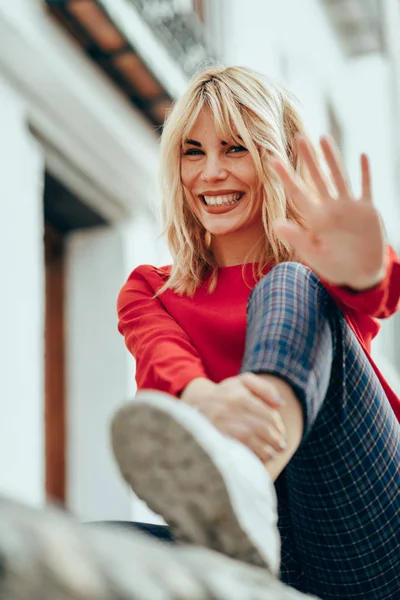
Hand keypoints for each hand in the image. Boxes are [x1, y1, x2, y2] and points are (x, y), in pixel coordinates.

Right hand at [181, 373, 286, 462]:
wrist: (195, 403)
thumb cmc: (226, 394)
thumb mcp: (243, 382)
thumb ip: (264, 388)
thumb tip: (280, 404)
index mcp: (240, 396)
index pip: (268, 415)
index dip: (279, 427)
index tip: (282, 435)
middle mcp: (229, 409)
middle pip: (261, 428)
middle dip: (275, 440)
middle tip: (280, 447)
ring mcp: (219, 424)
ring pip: (249, 440)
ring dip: (265, 450)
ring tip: (271, 454)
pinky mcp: (212, 438)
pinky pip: (235, 450)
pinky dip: (248, 456)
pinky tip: (255, 460)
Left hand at [272, 135, 386, 289]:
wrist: (360, 276)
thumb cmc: (335, 268)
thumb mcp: (314, 256)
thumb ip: (298, 238)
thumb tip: (276, 224)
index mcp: (315, 220)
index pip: (297, 193)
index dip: (285, 177)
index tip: (272, 160)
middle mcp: (330, 209)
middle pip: (317, 178)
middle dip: (308, 158)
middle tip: (299, 137)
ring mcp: (349, 208)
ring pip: (339, 177)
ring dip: (332, 158)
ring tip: (323, 138)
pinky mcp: (367, 211)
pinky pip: (366, 188)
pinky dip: (365, 173)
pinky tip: (361, 156)